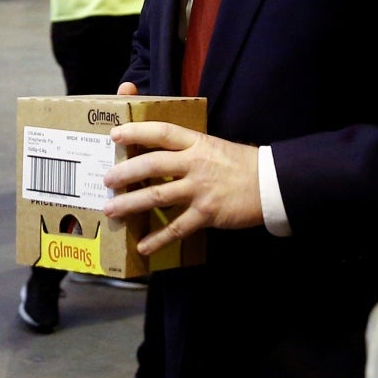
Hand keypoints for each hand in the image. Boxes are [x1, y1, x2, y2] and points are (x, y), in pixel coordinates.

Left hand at [101, 121, 262, 253]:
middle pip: (153, 164)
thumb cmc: (238, 164)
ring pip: (158, 195)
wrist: (271, 184)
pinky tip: (143, 246)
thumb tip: (155, 148)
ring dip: (131, 204)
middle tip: (106, 180)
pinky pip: (177, 227)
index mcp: (196, 143)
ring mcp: (200, 189)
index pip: (162, 132)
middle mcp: (195, 163)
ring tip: (111, 209)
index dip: (137, 131)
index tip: (115, 134)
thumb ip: (185, 146)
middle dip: (125, 172)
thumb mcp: (212, 146)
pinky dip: (158, 239)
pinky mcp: (207, 213)